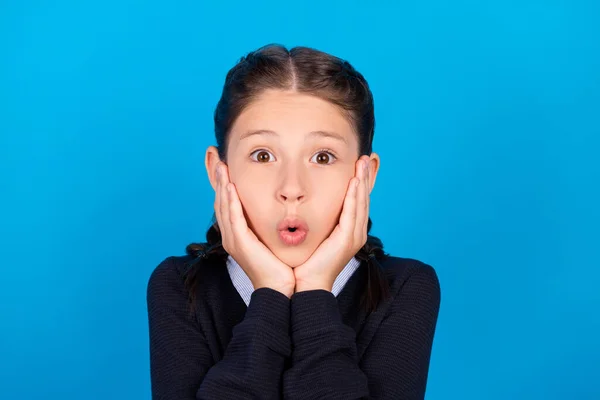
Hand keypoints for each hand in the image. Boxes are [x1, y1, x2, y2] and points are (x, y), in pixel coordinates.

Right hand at [214, 161, 295, 297]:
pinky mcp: (240, 243)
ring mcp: (233, 240)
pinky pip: (232, 218)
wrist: (283, 288)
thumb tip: (283, 204)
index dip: (223, 182)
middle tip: (215, 156)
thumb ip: (273, 220)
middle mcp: (231, 235)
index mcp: (238, 233)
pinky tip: (230, 186)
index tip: (223, 162)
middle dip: (217, 178)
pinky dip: (230, 201)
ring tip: (221, 165)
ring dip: (221, 184)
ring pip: (223, 206)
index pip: (226, 202)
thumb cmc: (282, 265)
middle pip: (220, 200)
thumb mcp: (274, 237)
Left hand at [293, 156, 371, 292]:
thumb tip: (308, 202)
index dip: (360, 183)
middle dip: (365, 177)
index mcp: (349, 231)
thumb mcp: (314, 234)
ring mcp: (354, 237)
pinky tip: (354, 182)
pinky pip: (352, 213)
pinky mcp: (347, 240)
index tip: (359, 165)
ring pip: (361, 203)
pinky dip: (354, 196)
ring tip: (362, 164)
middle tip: (365, 158)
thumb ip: (317, 219)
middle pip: (363, 199)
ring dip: (362, 182)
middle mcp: (356, 233)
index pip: (358, 202)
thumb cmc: (306, 261)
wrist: (306, 283)